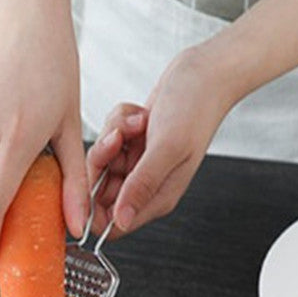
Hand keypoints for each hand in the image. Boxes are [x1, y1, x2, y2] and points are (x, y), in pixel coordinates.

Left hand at [86, 46, 236, 237]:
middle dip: (103, 162)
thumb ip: (142, 185)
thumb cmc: (196, 108)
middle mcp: (146, 184)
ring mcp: (139, 162)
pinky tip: (142, 115)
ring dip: (114, 136)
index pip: (114, 224)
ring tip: (139, 122)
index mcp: (158, 197)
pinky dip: (120, 122)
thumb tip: (121, 220)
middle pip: (99, 190)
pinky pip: (108, 138)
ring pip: (102, 160)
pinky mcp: (133, 143)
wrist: (206, 72)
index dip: (94, 209)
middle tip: (119, 139)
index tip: (91, 179)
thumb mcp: (167, 148)